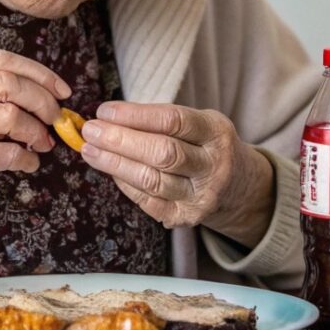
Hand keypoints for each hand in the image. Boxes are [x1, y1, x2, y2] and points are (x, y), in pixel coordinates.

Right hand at [0, 49, 68, 223]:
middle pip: (9, 83)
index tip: (60, 88)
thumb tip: (32, 100)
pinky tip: (28, 163)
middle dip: (43, 100)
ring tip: (42, 142)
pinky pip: (2, 153)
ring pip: (9, 114)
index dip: (37, 71)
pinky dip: (24, 158)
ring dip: (36, 130)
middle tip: (55, 118)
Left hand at [79, 102, 274, 245]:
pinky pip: (148, 202)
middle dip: (120, 141)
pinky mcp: (188, 218)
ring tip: (89, 150)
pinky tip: (110, 170)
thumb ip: (160, 120)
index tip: (104, 111)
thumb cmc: (205, 145)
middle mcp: (214, 166)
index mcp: (216, 133)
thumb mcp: (198, 123)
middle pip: (162, 153)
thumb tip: (107, 117)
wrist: (239, 186)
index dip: (135, 115)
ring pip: (152, 181)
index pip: (173, 120)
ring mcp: (202, 196)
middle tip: (89, 131)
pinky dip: (125, 185)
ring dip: (114, 164)